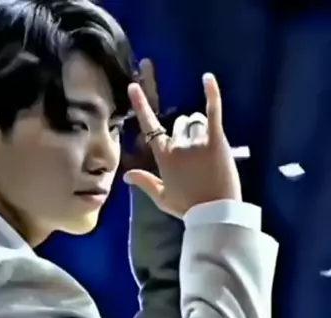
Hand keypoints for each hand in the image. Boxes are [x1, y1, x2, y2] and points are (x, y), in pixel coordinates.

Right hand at [123, 74, 241, 217]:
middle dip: (186, 133)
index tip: (133, 88)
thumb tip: (126, 175)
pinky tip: (207, 78)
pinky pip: (213, 111)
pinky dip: (211, 93)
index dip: (141, 107)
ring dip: (199, 128)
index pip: (150, 128)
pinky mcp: (217, 140)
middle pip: (179, 125)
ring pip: (195, 121)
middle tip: (198, 155)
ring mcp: (197, 142)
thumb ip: (145, 182)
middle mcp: (177, 146)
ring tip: (208, 148)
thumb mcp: (162, 198)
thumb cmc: (188, 208)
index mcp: (164, 159)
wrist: (214, 214)